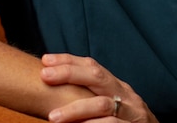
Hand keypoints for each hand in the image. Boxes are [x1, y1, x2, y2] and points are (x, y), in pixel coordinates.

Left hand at [41, 54, 157, 122]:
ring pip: (102, 104)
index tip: (45, 60)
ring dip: (75, 109)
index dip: (69, 61)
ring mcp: (131, 112)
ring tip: (53, 117)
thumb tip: (57, 90)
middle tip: (44, 76)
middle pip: (97, 76)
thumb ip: (92, 96)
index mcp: (116, 86)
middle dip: (69, 73)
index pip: (92, 66)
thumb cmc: (127, 122)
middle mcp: (125, 94)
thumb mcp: (112, 104)